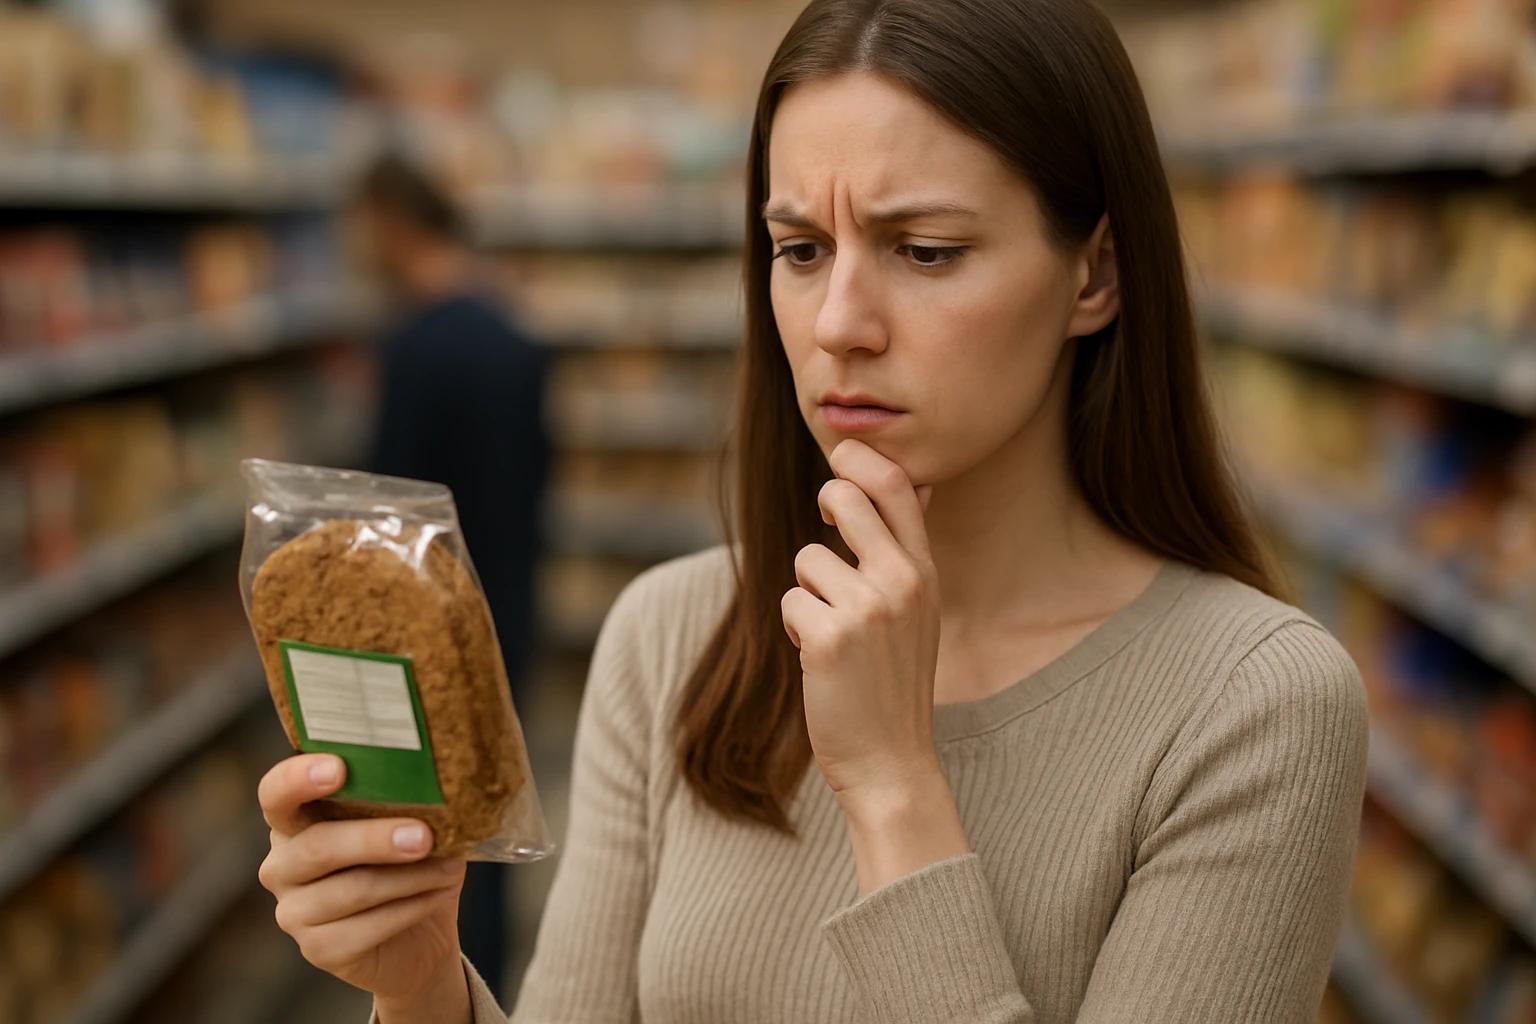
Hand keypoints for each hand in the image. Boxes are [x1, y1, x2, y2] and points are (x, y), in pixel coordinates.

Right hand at [256, 754, 470, 1016]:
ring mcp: (293, 912)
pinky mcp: (317, 950)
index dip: (298, 779)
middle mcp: (282, 865)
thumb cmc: (408, 863)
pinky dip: (410, 909)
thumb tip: (440, 785)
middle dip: (374, 839)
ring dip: (409, 877)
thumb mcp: (408, 824)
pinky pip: (365, 929)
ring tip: (449, 867)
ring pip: (351, 890)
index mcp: (295, 820)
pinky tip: (437, 895)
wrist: (419, 935)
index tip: (338, 768)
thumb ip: (406, 801)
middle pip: (318, 846)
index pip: (275, 794)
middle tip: (423, 836)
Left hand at [781, 439, 942, 803]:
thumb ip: (909, 548)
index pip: (895, 485)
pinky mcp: (829, 638)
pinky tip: (818, 658)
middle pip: (843, 497)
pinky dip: (795, 627)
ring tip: (831, 631)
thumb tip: (915, 483)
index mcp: (925, 572)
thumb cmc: (895, 681)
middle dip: (824, 503)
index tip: (842, 459)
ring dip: (807, 592)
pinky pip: (790, 601)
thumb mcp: (919, 608)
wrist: (891, 760)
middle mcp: (902, 582)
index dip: (859, 459)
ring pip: (806, 559)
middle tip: (823, 521)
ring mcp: (867, 609)